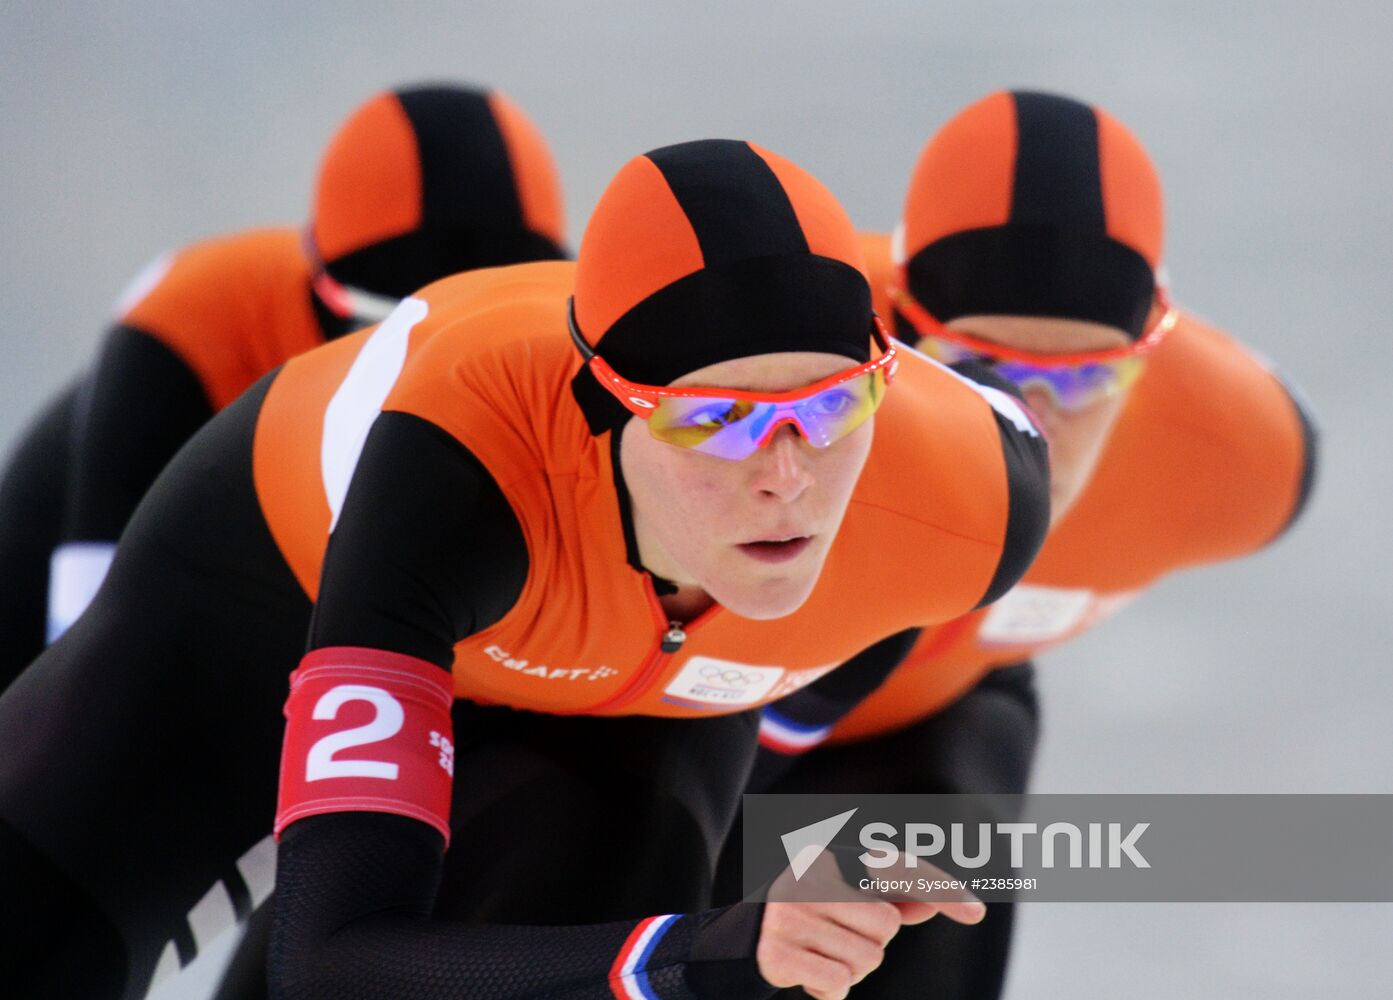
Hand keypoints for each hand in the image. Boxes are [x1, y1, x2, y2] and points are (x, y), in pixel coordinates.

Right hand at [755, 847, 983, 998]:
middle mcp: (808, 878)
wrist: (746, 938)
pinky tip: (808, 972)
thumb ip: (890, 897)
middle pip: (887, 926)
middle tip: (838, 935)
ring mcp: (789, 915)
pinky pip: (839, 983)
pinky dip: (831, 988)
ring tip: (823, 952)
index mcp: (831, 857)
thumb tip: (932, 903)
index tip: (977, 911)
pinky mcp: (779, 953)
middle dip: (872, 941)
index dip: (941, 890)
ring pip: (867, 959)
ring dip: (852, 967)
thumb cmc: (813, 913)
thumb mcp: (849, 897)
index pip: (897, 869)